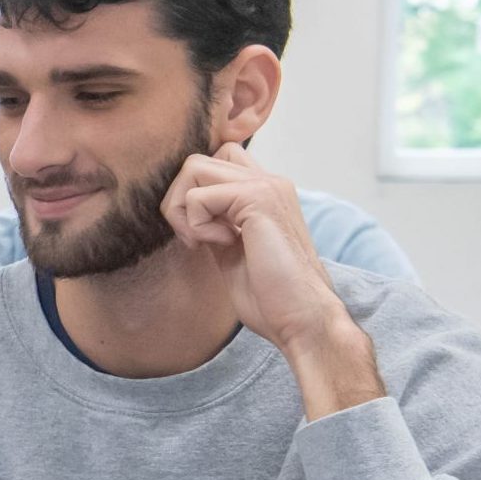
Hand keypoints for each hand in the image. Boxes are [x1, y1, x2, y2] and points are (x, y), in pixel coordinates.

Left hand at [161, 142, 383, 418]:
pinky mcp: (259, 199)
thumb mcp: (231, 252)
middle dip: (178, 200)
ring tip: (203, 241)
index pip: (214, 162)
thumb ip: (214, 225)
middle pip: (197, 161)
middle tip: (194, 239)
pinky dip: (196, 225)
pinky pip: (197, 197)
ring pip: (193, 168)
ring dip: (183, 208)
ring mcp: (266, 186)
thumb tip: (186, 212)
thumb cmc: (271, 296)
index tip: (198, 235)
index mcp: (264, 193)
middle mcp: (268, 181)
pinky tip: (221, 245)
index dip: (191, 194)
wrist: (302, 318)